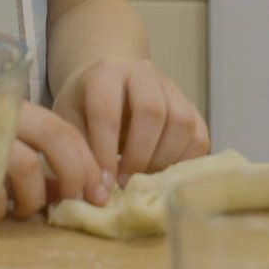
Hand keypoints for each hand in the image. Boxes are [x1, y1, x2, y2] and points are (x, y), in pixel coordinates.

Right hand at [0, 101, 106, 222]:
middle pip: (53, 135)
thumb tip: (79, 190)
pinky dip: (2, 209)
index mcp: (14, 110)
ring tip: (24, 213)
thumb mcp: (7, 151)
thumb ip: (40, 161)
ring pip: (27, 165)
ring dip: (34, 199)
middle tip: (74, 203)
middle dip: (74, 174)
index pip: (61, 128)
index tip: (100, 192)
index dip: (86, 162)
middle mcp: (0, 115)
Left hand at [53, 58, 209, 181]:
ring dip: (163, 160)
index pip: (107, 112)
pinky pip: (199, 137)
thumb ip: (79, 152)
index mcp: (105, 72)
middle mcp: (142, 73)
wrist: (110, 83)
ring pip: (181, 123)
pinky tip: (162, 175)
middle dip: (138, 156)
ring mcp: (171, 88)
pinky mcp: (192, 108)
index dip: (105, 152)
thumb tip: (94, 195)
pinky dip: (185, 163)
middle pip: (151, 112)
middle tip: (125, 183)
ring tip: (144, 179)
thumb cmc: (85, 106)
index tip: (102, 184)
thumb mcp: (69, 120)